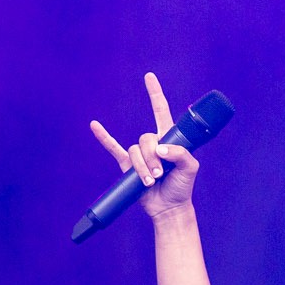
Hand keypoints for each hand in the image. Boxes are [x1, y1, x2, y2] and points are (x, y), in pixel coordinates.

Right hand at [89, 71, 198, 220]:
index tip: (149, 76)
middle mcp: (153, 143)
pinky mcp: (128, 167)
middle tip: (161, 175)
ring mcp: (139, 155)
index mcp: (168, 138)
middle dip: (152, 158)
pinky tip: (95, 126)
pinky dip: (104, 138)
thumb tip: (159, 148)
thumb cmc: (182, 186)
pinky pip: (114, 149)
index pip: (161, 111)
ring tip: (151, 182)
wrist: (169, 207)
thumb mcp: (190, 168)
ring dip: (143, 167)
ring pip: (135, 151)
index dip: (155, 94)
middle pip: (145, 138)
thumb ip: (180, 153)